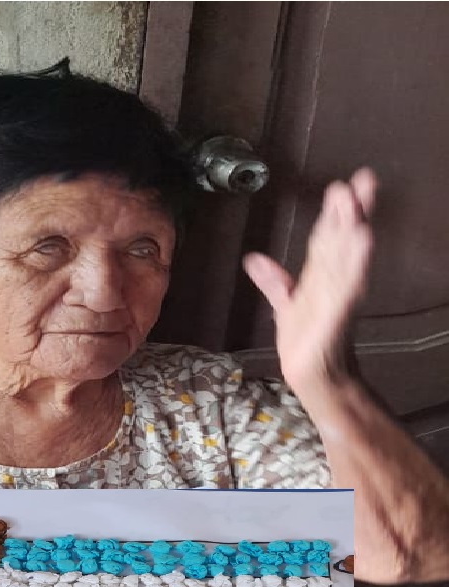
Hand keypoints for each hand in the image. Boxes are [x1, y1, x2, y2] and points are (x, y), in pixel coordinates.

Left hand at [242, 168, 375, 396]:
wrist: (313, 377)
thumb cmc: (304, 343)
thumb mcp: (284, 307)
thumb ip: (273, 283)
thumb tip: (253, 258)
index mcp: (319, 278)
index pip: (327, 239)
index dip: (333, 214)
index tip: (340, 187)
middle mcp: (333, 282)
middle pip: (343, 240)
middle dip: (351, 210)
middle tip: (361, 179)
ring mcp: (338, 295)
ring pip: (347, 255)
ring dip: (354, 227)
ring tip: (360, 199)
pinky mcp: (338, 312)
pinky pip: (349, 284)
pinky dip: (355, 263)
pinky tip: (363, 242)